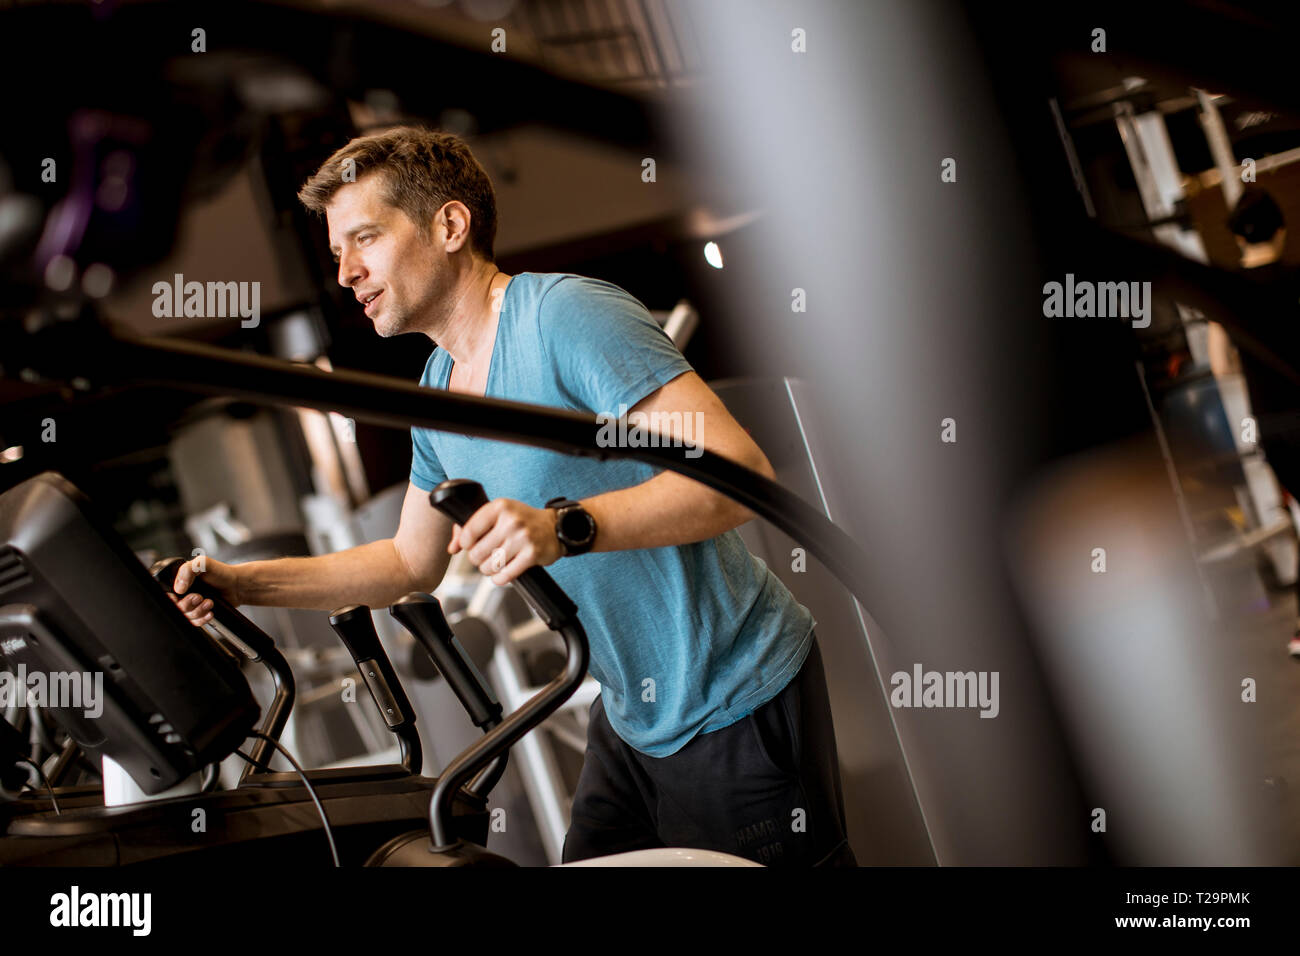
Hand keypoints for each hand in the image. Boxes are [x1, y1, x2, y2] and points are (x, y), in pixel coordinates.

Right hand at [169, 556, 241, 626]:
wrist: (236, 585)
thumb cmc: (220, 572)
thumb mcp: (203, 564)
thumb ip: (187, 570)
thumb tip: (178, 588)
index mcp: (179, 581)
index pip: (166, 595)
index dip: (173, 599)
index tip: (182, 596)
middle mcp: (183, 593)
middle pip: (175, 608)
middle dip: (188, 604)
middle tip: (199, 597)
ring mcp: (191, 604)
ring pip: (185, 617)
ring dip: (198, 611)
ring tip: (209, 602)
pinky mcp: (199, 613)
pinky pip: (194, 622)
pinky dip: (202, 619)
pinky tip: (210, 612)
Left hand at [448, 498, 563, 584]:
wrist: (554, 527)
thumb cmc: (521, 520)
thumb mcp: (497, 515)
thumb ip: (469, 527)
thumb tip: (452, 548)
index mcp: (499, 507)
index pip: (468, 532)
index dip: (466, 543)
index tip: (472, 544)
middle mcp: (511, 521)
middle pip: (477, 553)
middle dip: (478, 559)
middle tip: (486, 555)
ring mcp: (522, 538)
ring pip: (490, 566)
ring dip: (489, 569)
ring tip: (496, 562)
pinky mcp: (532, 554)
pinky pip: (505, 575)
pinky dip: (500, 578)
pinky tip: (503, 571)